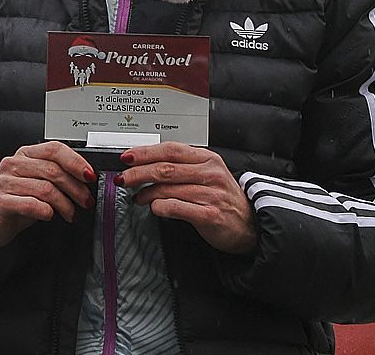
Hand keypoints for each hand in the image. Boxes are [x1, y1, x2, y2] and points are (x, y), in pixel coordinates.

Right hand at [0, 141, 96, 247]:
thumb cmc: (18, 201)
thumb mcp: (38, 183)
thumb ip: (57, 176)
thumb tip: (86, 179)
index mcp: (25, 154)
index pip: (54, 149)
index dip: (76, 162)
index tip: (89, 176)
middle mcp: (13, 164)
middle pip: (53, 170)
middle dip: (76, 189)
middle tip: (85, 202)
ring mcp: (4, 182)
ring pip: (45, 189)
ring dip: (65, 205)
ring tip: (70, 214)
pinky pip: (31, 204)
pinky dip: (46, 212)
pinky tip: (50, 215)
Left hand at [117, 143, 256, 253]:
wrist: (250, 225)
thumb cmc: (224, 198)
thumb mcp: (208, 174)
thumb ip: (183, 166)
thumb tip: (146, 162)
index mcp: (207, 159)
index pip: (170, 149)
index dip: (145, 152)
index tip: (127, 157)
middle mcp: (210, 173)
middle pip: (164, 168)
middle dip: (138, 173)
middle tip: (124, 178)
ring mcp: (210, 194)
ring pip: (167, 188)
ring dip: (145, 193)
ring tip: (138, 197)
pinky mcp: (209, 215)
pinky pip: (175, 207)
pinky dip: (159, 207)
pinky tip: (154, 208)